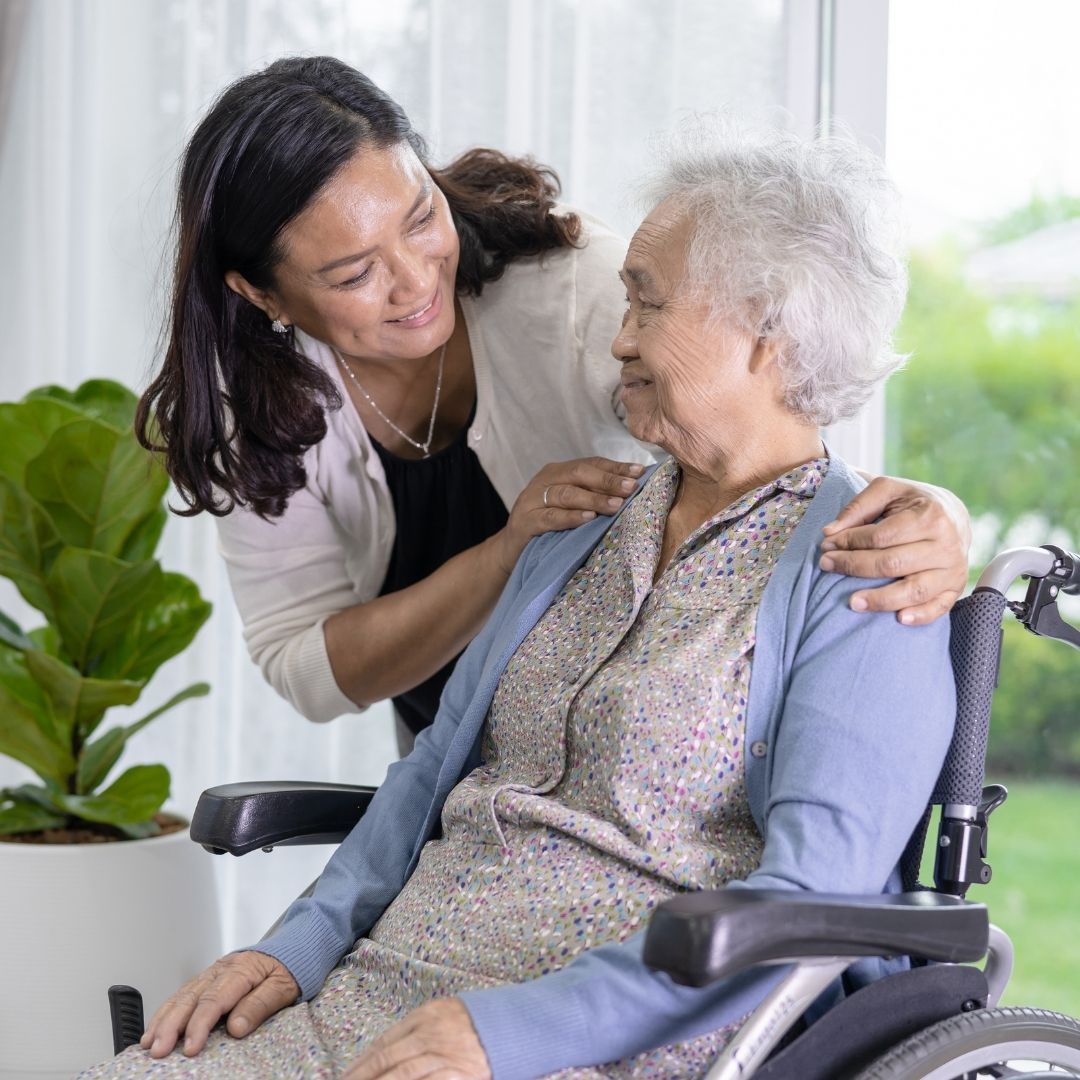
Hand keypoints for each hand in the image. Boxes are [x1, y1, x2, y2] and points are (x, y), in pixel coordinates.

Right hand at [139, 951, 298, 1058]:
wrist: (294, 945)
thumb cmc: (290, 967)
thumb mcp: (284, 987)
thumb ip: (260, 1005)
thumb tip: (235, 1027)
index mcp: (241, 970)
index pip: (214, 1000)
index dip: (199, 1025)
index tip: (190, 1048)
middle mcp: (222, 970)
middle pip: (191, 998)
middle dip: (171, 1026)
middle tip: (158, 1050)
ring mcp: (213, 972)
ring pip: (182, 995)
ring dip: (163, 1020)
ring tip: (149, 1043)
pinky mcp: (208, 978)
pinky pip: (183, 993)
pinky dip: (167, 1010)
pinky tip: (156, 1026)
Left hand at [343, 998, 491, 1079]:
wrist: (514, 1026)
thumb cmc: (477, 1021)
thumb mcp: (445, 1013)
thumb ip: (418, 1027)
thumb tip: (385, 1049)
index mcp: (426, 1015)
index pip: (384, 1041)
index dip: (362, 1062)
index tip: (346, 1076)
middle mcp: (431, 1033)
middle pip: (387, 1058)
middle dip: (363, 1076)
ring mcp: (444, 1055)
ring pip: (402, 1074)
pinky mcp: (458, 1074)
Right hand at [492, 457, 645, 573]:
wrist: (511, 550)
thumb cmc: (549, 526)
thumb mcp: (571, 506)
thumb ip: (593, 495)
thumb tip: (631, 489)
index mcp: (558, 472)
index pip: (590, 464)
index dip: (615, 467)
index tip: (640, 472)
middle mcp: (544, 480)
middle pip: (579, 474)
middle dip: (608, 480)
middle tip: (632, 488)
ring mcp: (532, 500)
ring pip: (566, 494)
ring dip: (593, 498)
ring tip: (616, 504)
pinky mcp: (525, 522)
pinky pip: (551, 517)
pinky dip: (571, 517)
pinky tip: (588, 518)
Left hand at [819, 475, 971, 624]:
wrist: (954, 516)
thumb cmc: (912, 503)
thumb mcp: (888, 491)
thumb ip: (858, 507)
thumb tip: (829, 532)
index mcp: (930, 516)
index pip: (881, 536)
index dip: (849, 541)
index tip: (826, 544)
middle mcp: (945, 544)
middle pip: (893, 563)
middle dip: (854, 566)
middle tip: (826, 565)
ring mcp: (953, 568)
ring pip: (914, 590)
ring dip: (881, 600)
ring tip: (852, 602)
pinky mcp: (955, 587)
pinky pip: (939, 607)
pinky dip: (920, 616)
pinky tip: (898, 619)